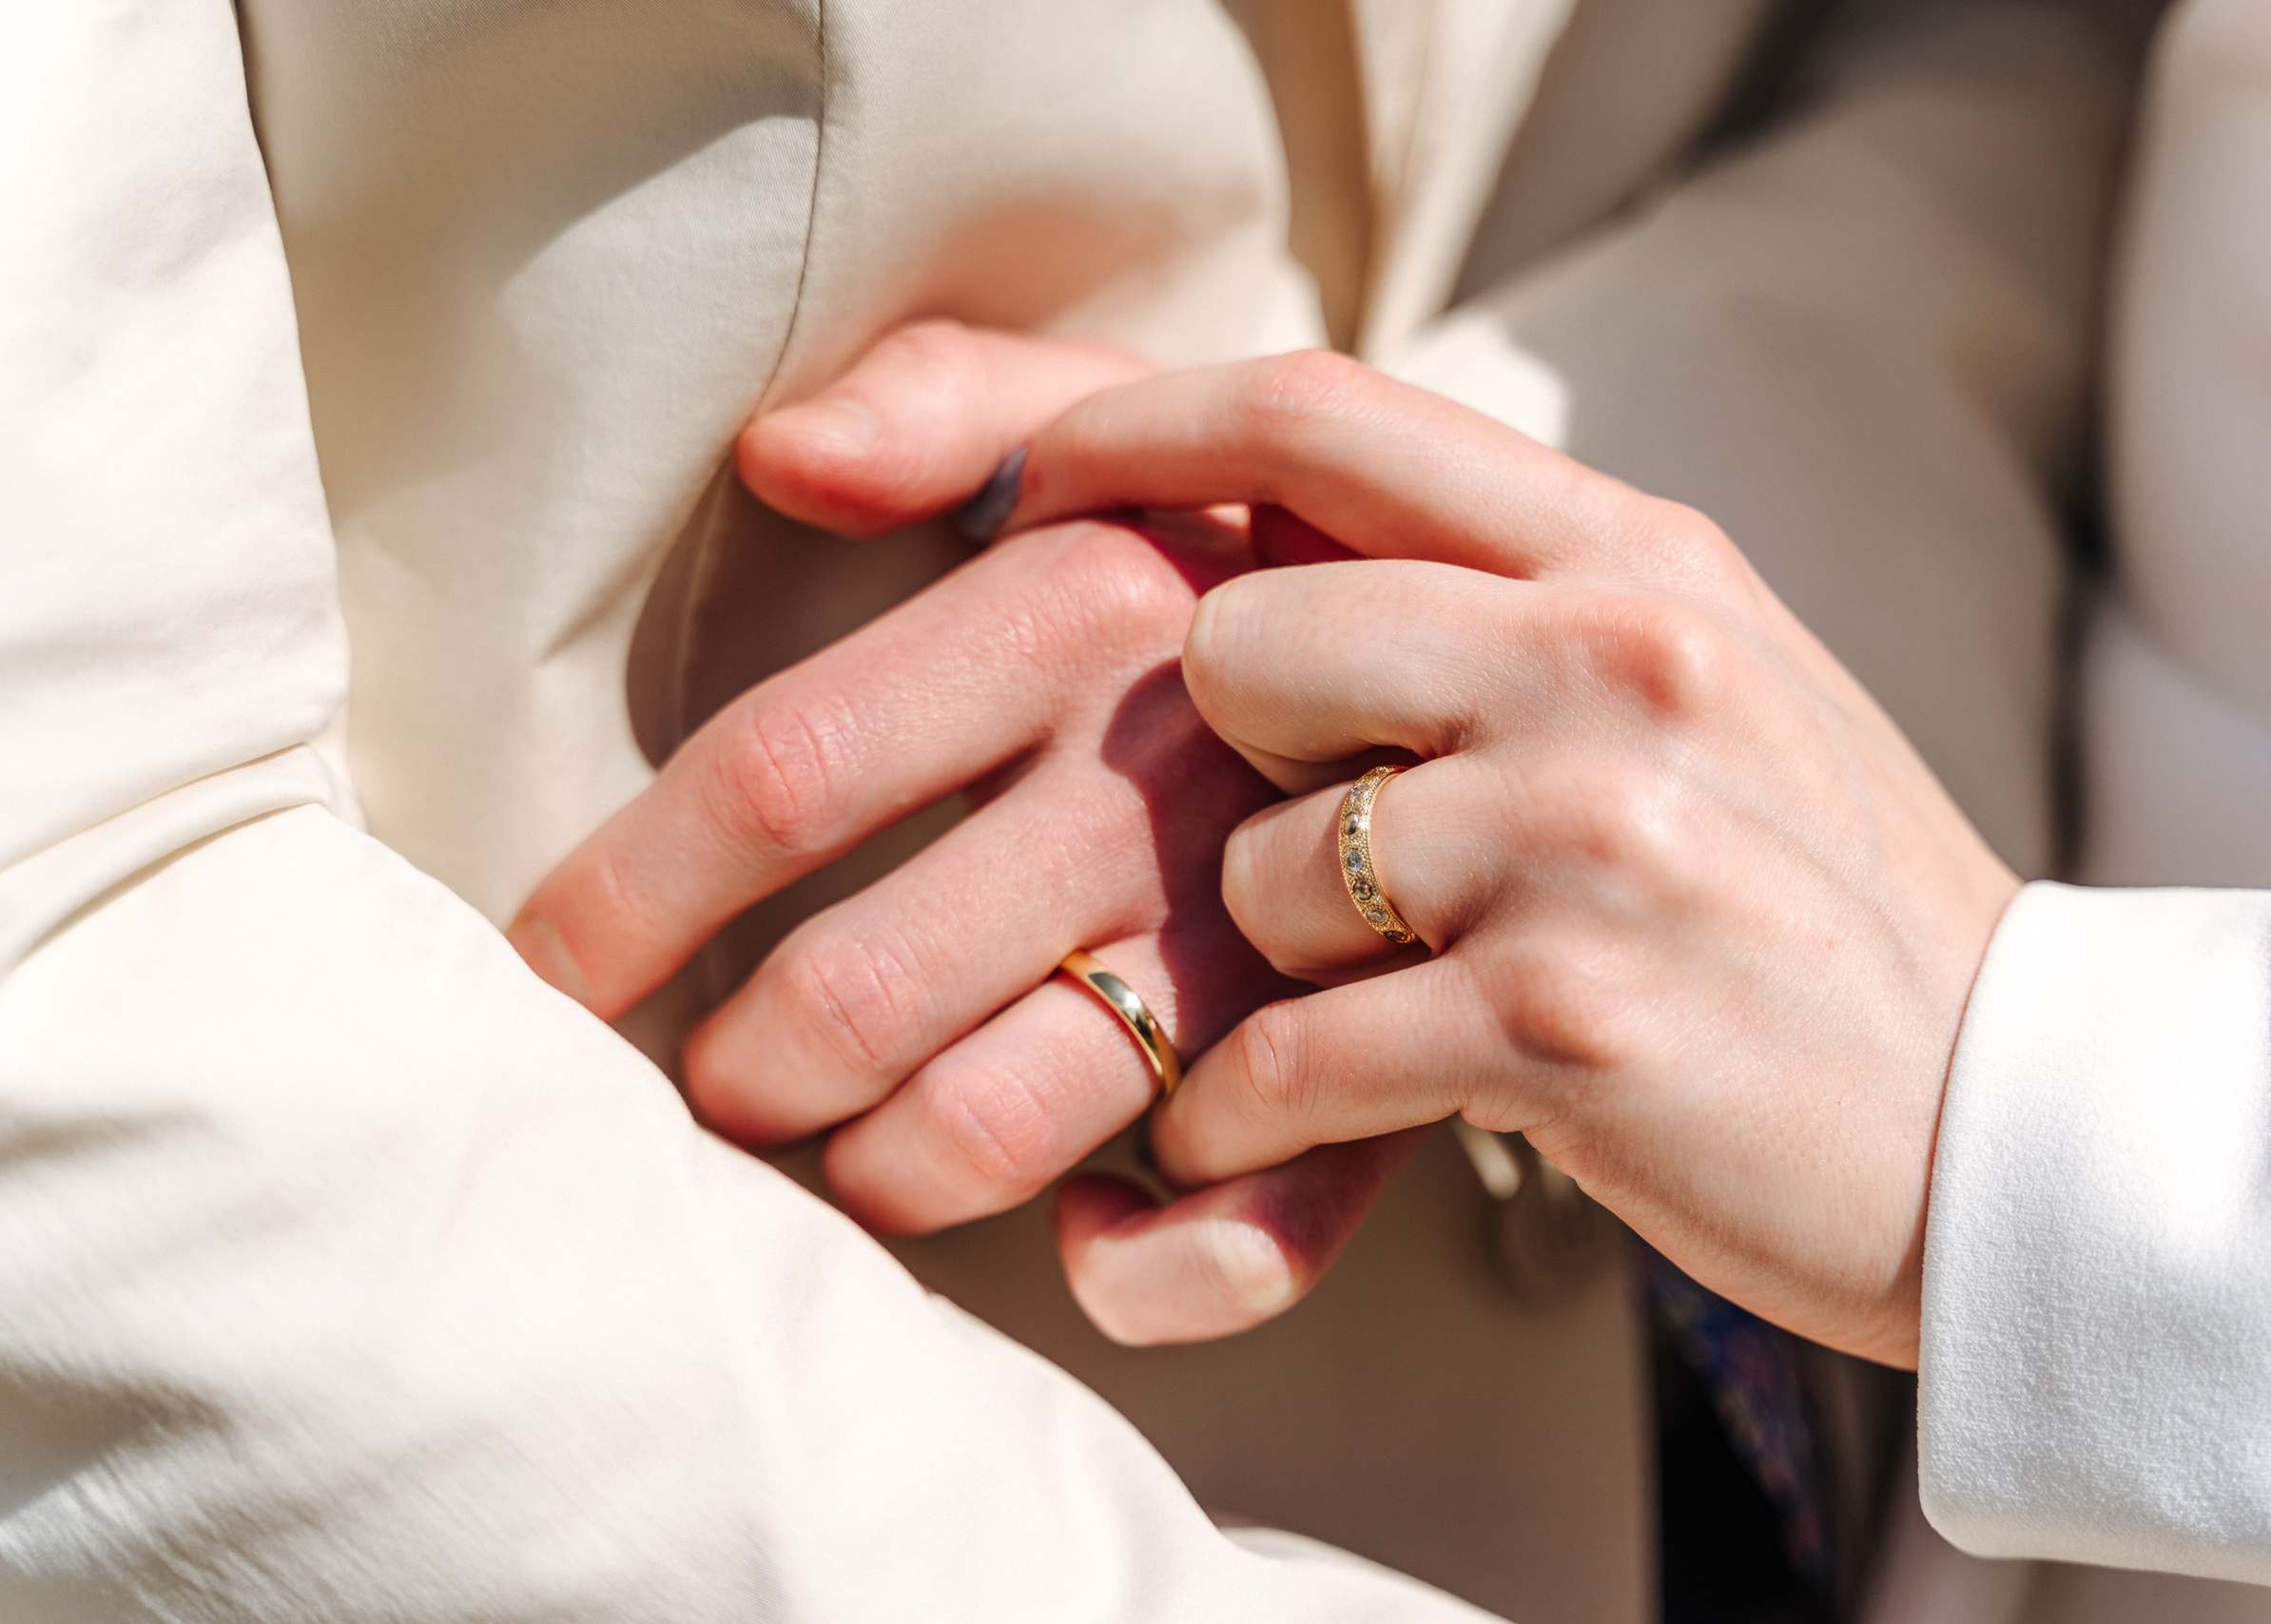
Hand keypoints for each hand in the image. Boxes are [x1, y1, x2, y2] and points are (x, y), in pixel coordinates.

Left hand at [511, 324, 1418, 1342]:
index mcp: (1090, 605)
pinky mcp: (1388, 1063)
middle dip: (731, 1076)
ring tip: (848, 1161)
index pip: (780, 774)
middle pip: (854, 990)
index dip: (619, 899)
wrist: (1536, 651)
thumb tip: (777, 458)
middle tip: (711, 1092)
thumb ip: (953, 397)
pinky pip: (1247, 1232)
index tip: (538, 983)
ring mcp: (1281, 936)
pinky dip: (1142, 1271)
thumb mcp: (1129, 419)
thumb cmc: (1255, 545)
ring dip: (878, 1174)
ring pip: (1000, 1123)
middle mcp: (1170, 779)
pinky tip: (1085, 1241)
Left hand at [1014, 352, 2022, 1366]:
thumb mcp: (1700, 688)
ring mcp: (1596, 836)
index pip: (1324, 413)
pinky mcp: (1565, 1022)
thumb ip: (1514, 603)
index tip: (1027, 481)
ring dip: (1273, 969)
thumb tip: (1266, 555)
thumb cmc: (1814, 905)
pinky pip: (1287, 1054)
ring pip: (1259, 871)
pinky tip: (1302, 1128)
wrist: (2008, 1120)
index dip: (1135, 431)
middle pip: (1237, 642)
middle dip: (1234, 769)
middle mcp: (1613, 660)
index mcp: (1634, 557)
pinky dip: (1250, 1115)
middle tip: (1323, 855)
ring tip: (1383, 1014)